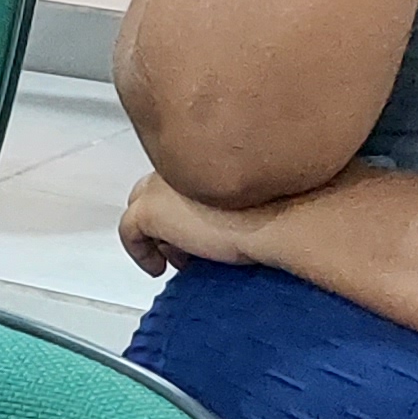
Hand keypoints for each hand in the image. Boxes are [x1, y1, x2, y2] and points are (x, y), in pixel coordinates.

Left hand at [118, 172, 281, 278]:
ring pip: (145, 211)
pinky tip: (157, 268)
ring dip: (162, 236)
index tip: (204, 226)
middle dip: (170, 219)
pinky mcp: (149, 211)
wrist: (284, 217)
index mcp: (205, 150)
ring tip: (184, 258)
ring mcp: (160, 185)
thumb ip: (237, 194)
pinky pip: (130, 233)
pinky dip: (141, 252)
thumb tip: (229, 221)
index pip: (182, 173)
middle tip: (190, 245)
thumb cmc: (287, 204)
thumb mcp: (261, 191)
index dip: (188, 203)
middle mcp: (178, 160)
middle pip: (158, 191)